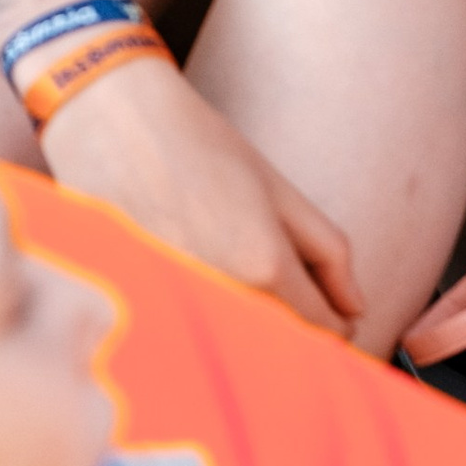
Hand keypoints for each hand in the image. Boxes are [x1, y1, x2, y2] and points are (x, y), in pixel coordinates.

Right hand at [40, 58, 362, 335]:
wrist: (110, 116)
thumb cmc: (197, 142)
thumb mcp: (279, 188)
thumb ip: (329, 252)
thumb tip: (356, 308)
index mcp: (265, 266)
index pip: (324, 332)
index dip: (336, 321)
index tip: (328, 306)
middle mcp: (222, 294)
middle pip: (280, 349)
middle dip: (295, 333)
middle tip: (288, 298)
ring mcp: (175, 301)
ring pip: (234, 345)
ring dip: (248, 332)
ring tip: (235, 282)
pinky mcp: (138, 298)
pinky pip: (186, 330)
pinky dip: (199, 321)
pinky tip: (192, 281)